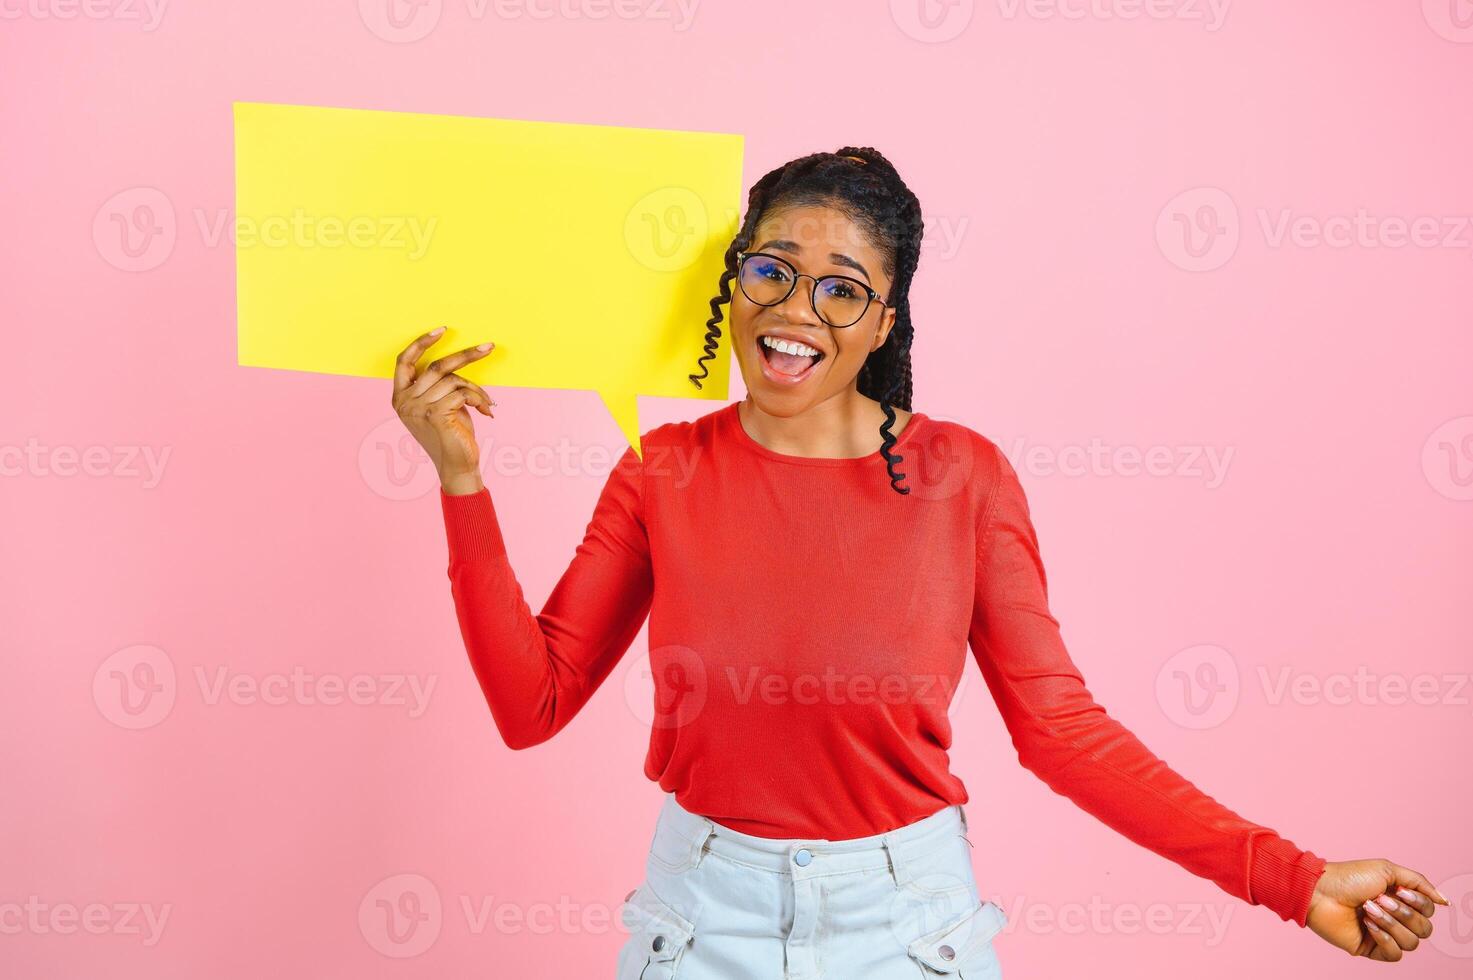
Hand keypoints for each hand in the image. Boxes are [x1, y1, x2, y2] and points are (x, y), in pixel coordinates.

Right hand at [391, 326, 496, 494]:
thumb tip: (459, 361)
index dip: (420, 343)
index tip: (442, 330)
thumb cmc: (452, 434)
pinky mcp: (434, 415)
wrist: (457, 466)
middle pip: (437, 367)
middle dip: (466, 355)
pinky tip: (485, 411)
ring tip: (486, 402)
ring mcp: (417, 408)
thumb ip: (439, 385)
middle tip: (488, 347)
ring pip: (453, 380)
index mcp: (400, 397)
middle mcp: (404, 402)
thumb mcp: (439, 405)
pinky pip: (462, 393)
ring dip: (476, 389)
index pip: (404, 361)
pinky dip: (478, 398)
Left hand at [1305, 859, 1447, 960]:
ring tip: (1368, 908)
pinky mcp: (1371, 949)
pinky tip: (1367, 924)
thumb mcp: (1387, 870)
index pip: (1428, 911)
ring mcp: (1384, 935)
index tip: (1398, 890)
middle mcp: (1395, 918)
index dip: (1419, 903)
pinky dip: (1384, 938)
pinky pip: (1395, 954)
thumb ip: (1419, 883)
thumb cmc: (1349, 877)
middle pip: (1424, 929)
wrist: (1320, 891)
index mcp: (1401, 900)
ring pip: (1412, 942)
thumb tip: (1444, 901)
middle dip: (1404, 913)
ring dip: (1391, 923)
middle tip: (1379, 899)